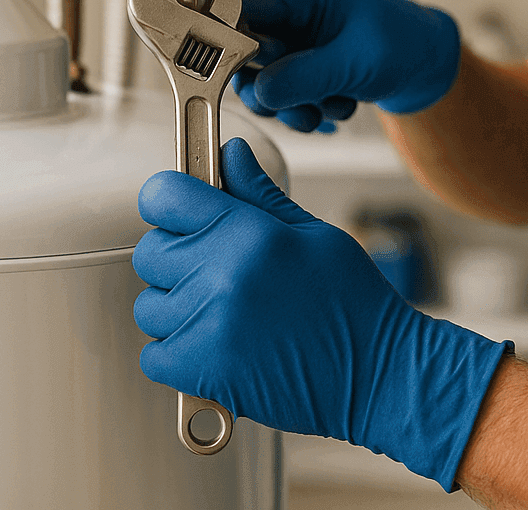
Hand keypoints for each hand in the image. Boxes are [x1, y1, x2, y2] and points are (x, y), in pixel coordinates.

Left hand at [133, 139, 510, 490]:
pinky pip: (154, 356)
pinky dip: (175, 354)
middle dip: (175, 256)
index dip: (169, 198)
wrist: (379, 374)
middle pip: (150, 250)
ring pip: (149, 306)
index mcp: (249, 232)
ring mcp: (209, 325)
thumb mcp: (312, 233)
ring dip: (176, 309)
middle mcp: (222, 275)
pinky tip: (215, 346)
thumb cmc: (353, 302)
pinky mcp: (204, 372)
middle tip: (215, 269)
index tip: (181, 210)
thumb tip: (229, 154)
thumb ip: (258, 193)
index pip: (164, 195)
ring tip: (223, 313)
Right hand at [235, 0, 460, 131]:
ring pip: (260, 66)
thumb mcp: (356, 64)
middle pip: (247, 38)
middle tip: (286, 108)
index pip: (248, 1)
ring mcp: (294, 22)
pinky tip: (330, 104)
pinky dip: (299, 100)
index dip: (235, 37)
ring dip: (286, 99)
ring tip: (321, 112)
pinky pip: (277, 77)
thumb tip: (258, 91)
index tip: (239, 70)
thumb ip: (304, 77)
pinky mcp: (296, 46)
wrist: (424, 62)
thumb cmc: (403, 47)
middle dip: (267, 82)